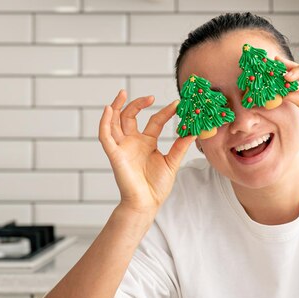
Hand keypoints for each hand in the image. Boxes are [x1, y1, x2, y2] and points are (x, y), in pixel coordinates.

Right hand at [99, 90, 195, 213]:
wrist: (147, 203)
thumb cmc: (157, 186)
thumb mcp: (172, 162)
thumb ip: (180, 146)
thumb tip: (194, 131)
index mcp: (147, 143)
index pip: (154, 121)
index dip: (164, 112)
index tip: (177, 104)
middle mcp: (133, 142)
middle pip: (130, 116)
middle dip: (138, 104)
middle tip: (151, 97)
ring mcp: (123, 147)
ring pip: (115, 122)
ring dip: (116, 106)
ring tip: (122, 93)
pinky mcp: (114, 155)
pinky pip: (105, 136)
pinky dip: (104, 122)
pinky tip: (108, 110)